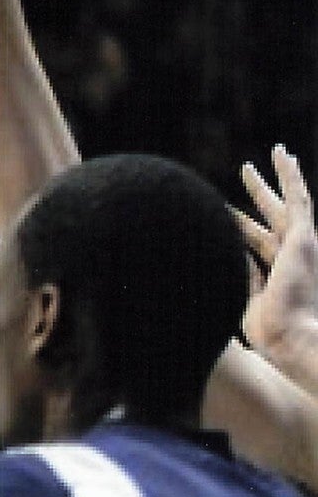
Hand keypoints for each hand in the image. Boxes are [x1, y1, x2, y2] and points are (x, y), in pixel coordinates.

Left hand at [238, 145, 317, 392]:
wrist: (288, 341)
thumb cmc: (262, 338)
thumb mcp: (234, 308)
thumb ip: (224, 288)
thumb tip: (193, 275)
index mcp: (273, 285)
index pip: (255, 252)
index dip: (241, 235)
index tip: (226, 221)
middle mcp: (289, 265)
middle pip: (267, 227)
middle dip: (257, 201)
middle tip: (245, 176)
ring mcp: (300, 251)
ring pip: (285, 207)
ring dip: (271, 183)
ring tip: (260, 160)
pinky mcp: (304, 239)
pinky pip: (298, 200)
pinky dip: (290, 176)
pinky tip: (283, 156)